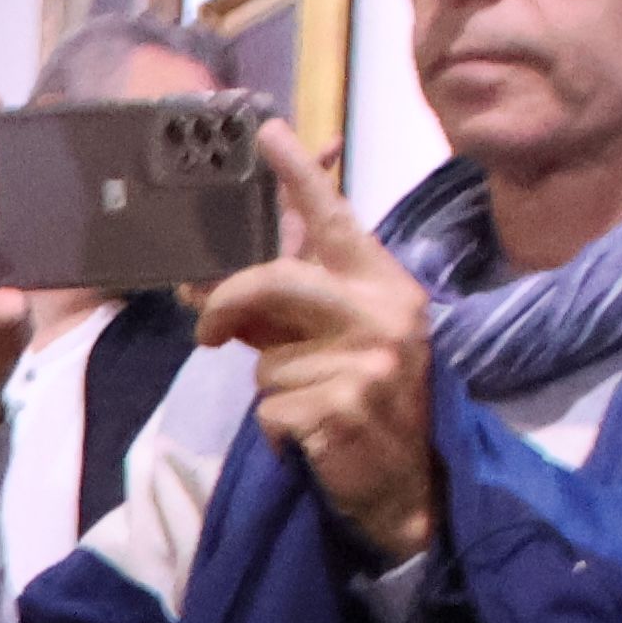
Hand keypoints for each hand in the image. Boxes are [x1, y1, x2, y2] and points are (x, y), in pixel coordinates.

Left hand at [206, 125, 440, 563]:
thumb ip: (295, 307)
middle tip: (208, 333)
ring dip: (271, 389)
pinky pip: (269, 409)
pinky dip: (276, 431)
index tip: (267, 133)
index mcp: (387, 286)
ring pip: (266, 358)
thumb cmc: (372, 405)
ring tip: (313, 406)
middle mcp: (383, 314)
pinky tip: (312, 440)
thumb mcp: (349, 340)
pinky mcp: (340, 409)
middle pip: (276, 281)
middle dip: (229, 304)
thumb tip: (215, 287)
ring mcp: (366, 362)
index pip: (336, 220)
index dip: (299, 177)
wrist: (412, 489)